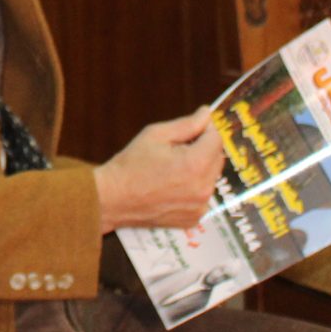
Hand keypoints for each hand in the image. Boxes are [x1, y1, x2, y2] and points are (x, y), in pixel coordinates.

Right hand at [92, 107, 224, 231]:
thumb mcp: (156, 135)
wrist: (113, 198)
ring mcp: (199, 206)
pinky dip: (193, 188)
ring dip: (199, 169)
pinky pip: (203, 195)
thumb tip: (206, 113)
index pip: (216, 139)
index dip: (205, 130)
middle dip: (203, 149)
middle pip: (217, 158)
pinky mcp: (194, 218)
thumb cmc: (131, 165)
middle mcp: (202, 188)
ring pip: (211, 177)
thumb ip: (187, 124)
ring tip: (172, 170)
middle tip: (177, 150)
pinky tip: (172, 186)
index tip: (191, 130)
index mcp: (195, 164)